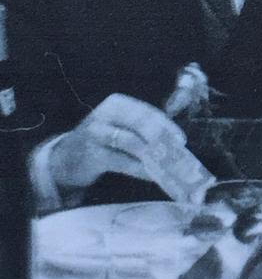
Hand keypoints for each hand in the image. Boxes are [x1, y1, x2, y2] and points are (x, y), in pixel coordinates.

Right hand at [49, 93, 187, 190]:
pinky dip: (141, 169)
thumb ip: (143, 128)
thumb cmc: (101, 140)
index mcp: (116, 103)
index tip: (180, 140)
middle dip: (162, 138)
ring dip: (153, 155)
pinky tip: (153, 175)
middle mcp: (104, 114)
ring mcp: (96, 134)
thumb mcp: (120, 126)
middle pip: (141, 123)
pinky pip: (123, 162)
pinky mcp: (91, 155)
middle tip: (177, 152)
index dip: (166, 126)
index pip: (146, 111)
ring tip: (169, 166)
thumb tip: (175, 140)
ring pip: (132, 143)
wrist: (65, 158)